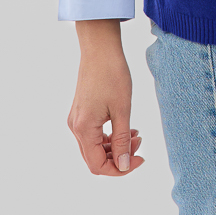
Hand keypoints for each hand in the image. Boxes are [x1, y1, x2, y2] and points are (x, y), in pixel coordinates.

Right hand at [67, 18, 146, 175]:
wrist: (100, 47)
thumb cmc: (112, 73)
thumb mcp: (122, 109)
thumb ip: (122, 140)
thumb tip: (124, 166)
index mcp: (83, 129)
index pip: (98, 165)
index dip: (119, 169)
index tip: (139, 159)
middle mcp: (76, 127)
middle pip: (95, 158)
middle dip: (119, 157)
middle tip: (139, 144)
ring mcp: (77, 119)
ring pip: (95, 146)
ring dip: (115, 146)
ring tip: (136, 135)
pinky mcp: (81, 111)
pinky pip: (94, 134)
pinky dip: (109, 136)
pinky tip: (126, 128)